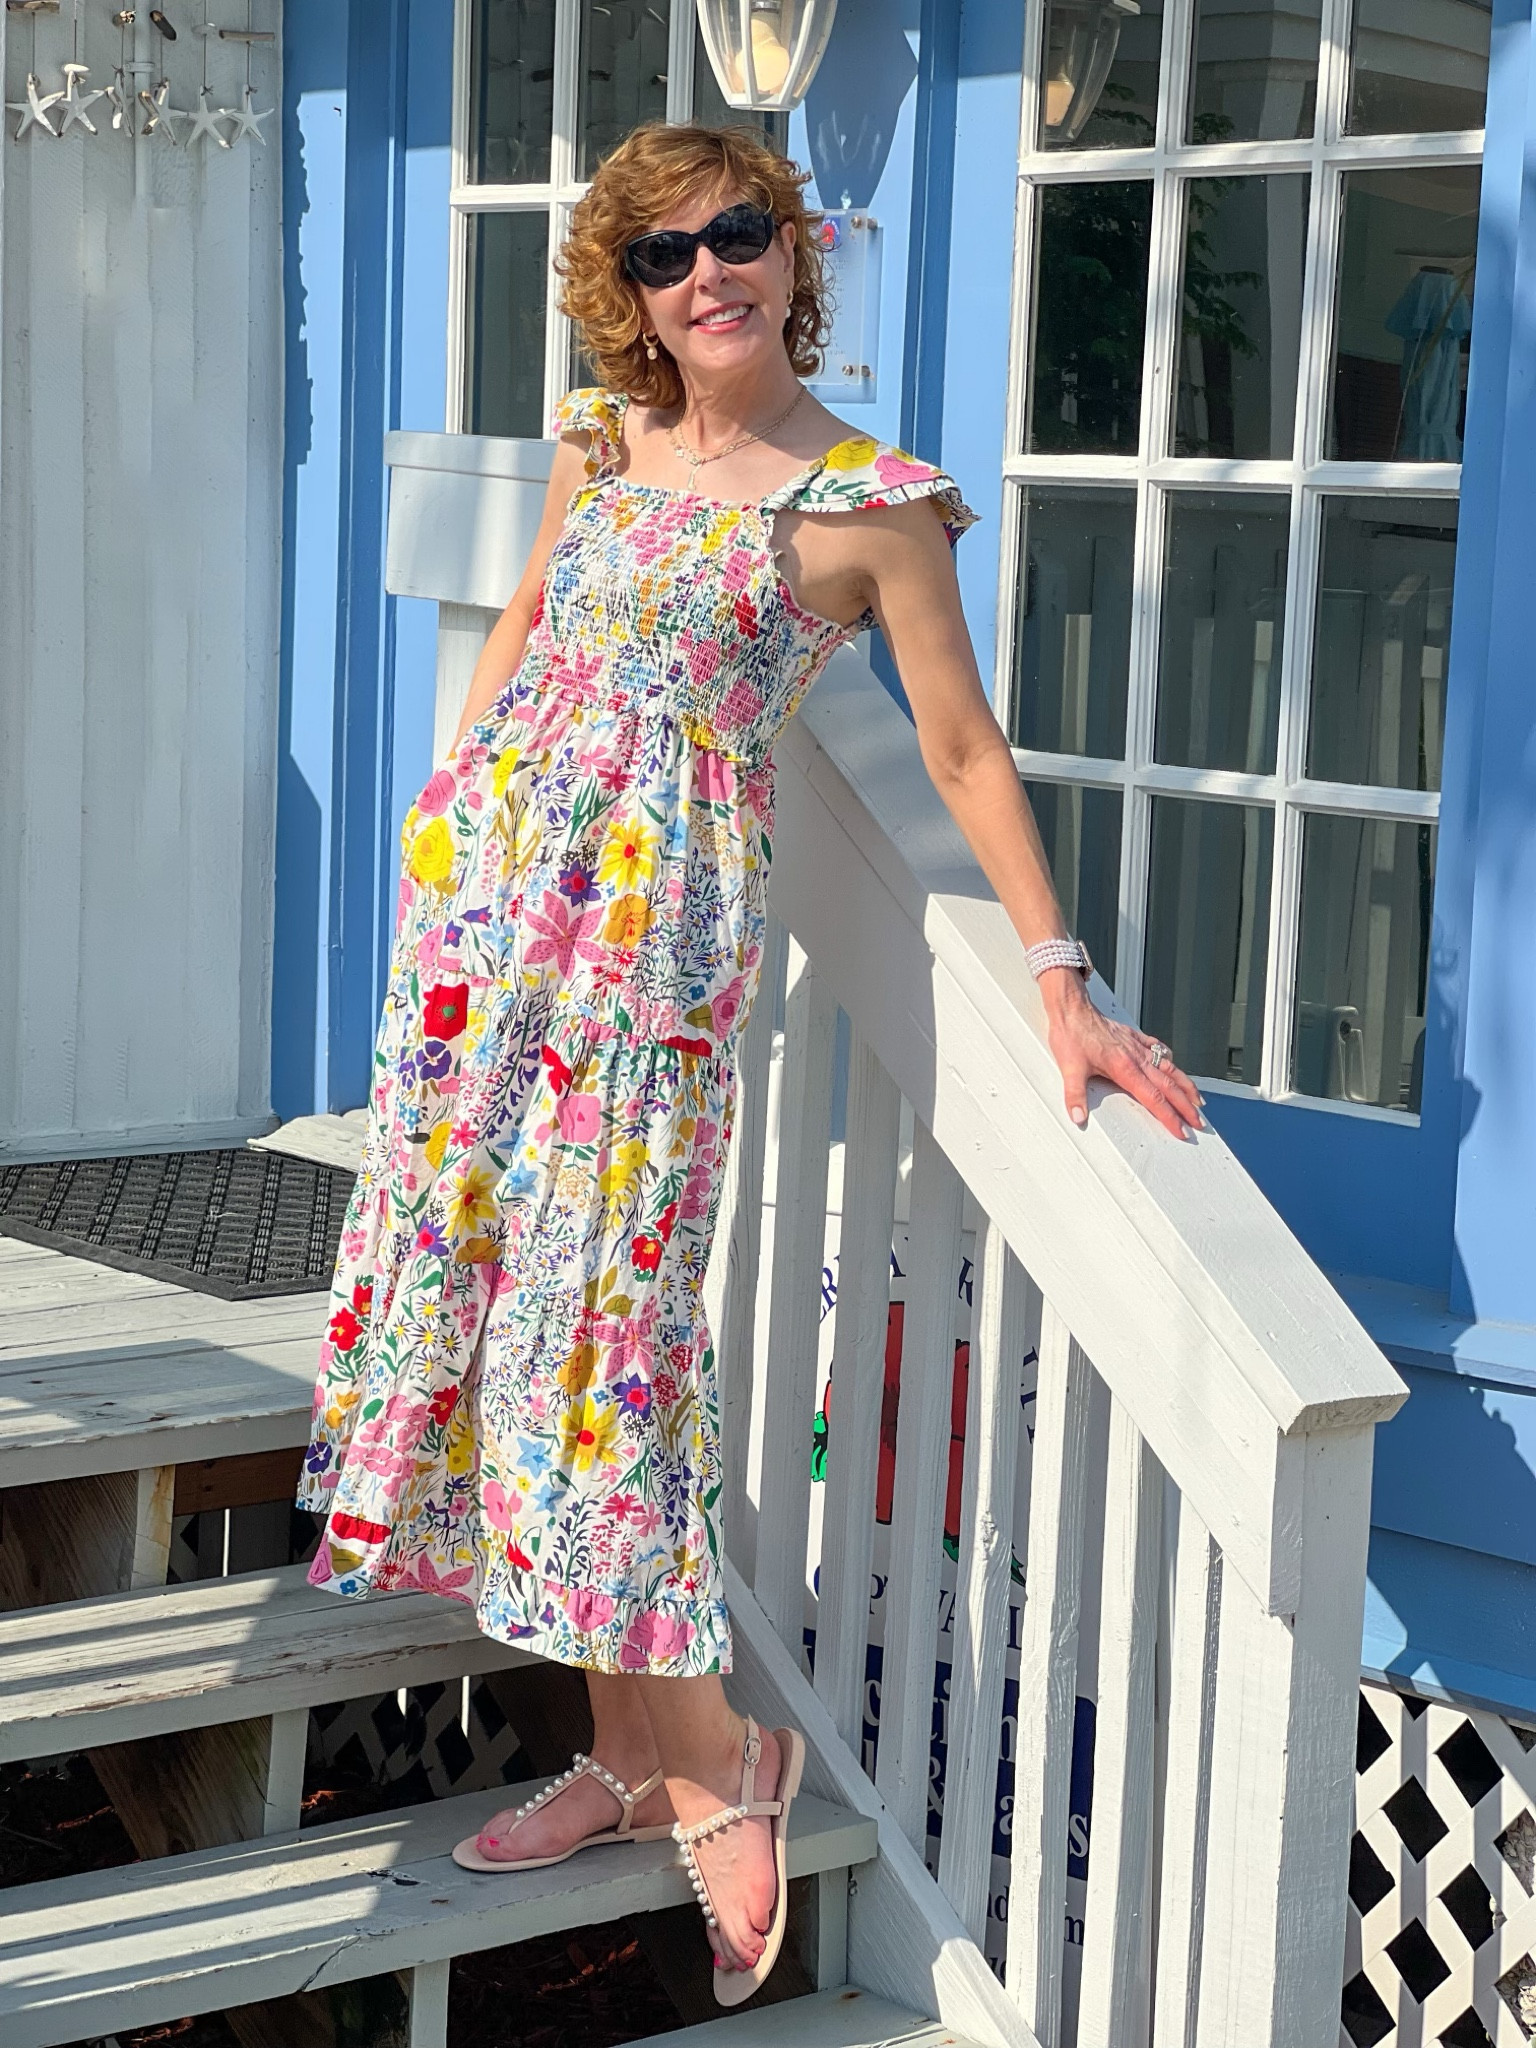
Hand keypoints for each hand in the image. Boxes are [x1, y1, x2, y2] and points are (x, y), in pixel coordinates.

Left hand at [1041, 974, 1203, 1140]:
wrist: (1072, 1007)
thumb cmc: (1071, 1034)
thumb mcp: (1069, 1068)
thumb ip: (1074, 1095)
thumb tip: (1078, 1116)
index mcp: (1124, 1068)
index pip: (1154, 1099)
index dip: (1170, 1117)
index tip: (1181, 1130)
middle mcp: (1136, 1058)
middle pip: (1169, 1087)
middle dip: (1186, 1107)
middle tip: (1198, 1122)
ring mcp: (1137, 1046)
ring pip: (1169, 1068)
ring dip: (1185, 1085)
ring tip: (1197, 1100)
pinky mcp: (1133, 1036)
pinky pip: (1157, 1048)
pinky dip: (1167, 1058)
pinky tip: (1172, 1062)